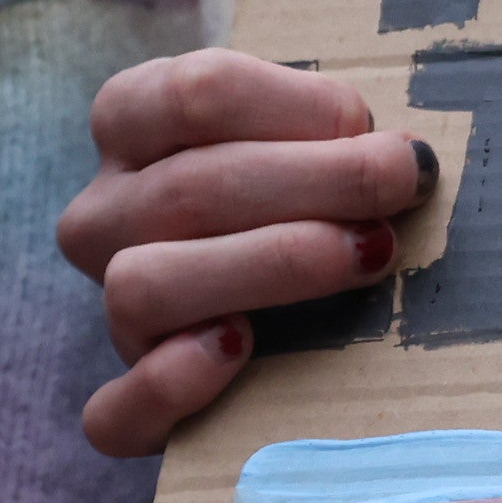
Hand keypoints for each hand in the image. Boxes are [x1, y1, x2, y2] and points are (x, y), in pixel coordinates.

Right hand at [50, 49, 435, 455]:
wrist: (268, 316)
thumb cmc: (294, 196)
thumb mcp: (300, 137)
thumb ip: (330, 131)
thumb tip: (398, 159)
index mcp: (132, 123)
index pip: (194, 94)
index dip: (292, 104)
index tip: (366, 125)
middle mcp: (103, 214)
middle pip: (188, 188)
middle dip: (313, 181)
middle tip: (398, 183)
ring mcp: (108, 311)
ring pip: (143, 285)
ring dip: (264, 265)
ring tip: (360, 256)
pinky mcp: (120, 408)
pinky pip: (116, 408)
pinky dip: (170, 383)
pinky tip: (238, 350)